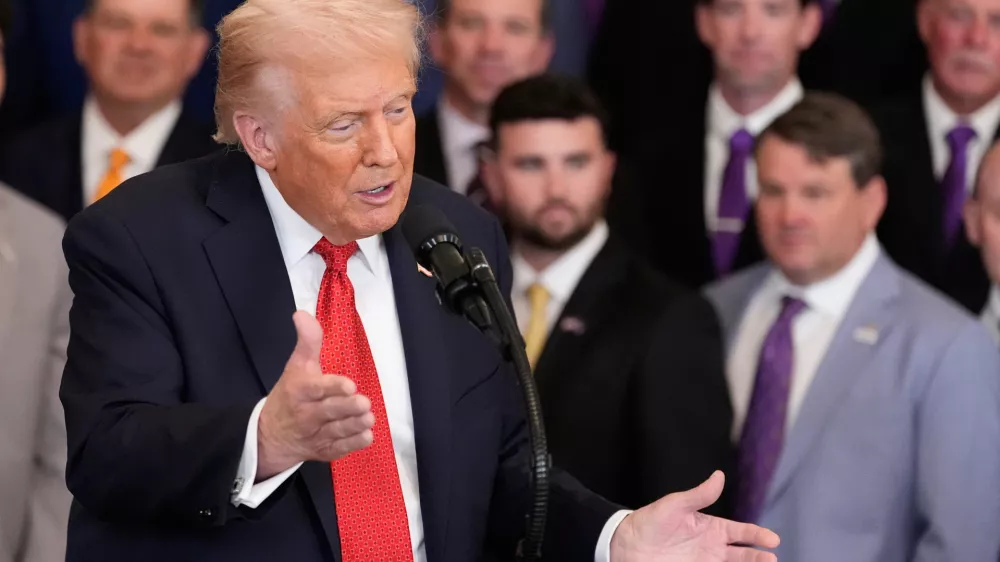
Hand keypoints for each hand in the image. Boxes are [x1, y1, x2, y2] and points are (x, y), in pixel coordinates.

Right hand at [256, 311, 374, 478]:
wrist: (271, 435)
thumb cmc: (289, 394)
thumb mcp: (296, 366)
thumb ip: (307, 341)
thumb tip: (302, 314)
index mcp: (299, 391)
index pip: (316, 389)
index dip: (333, 387)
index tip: (350, 385)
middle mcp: (306, 414)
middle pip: (329, 411)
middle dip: (348, 408)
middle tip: (364, 404)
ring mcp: (315, 434)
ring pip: (337, 431)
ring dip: (354, 425)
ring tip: (369, 418)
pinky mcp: (323, 450)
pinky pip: (339, 449)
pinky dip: (353, 444)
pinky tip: (366, 436)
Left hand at [610, 471, 778, 561]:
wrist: (626, 544)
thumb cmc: (650, 521)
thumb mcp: (675, 505)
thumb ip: (700, 495)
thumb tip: (719, 476)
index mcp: (711, 527)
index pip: (741, 532)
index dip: (757, 535)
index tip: (773, 540)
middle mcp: (712, 547)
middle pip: (743, 555)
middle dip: (759, 557)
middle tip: (771, 560)